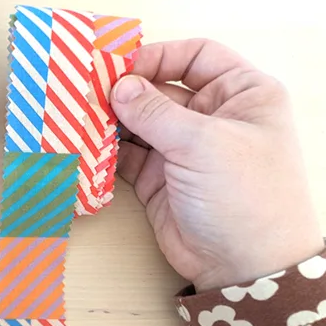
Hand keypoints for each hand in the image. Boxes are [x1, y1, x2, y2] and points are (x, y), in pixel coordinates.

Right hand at [110, 39, 323, 291]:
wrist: (245, 267)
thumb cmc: (243, 196)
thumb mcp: (202, 143)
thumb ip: (155, 112)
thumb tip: (119, 86)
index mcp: (242, 94)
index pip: (197, 57)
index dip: (159, 57)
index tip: (121, 66)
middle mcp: (213, 118)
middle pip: (161, 90)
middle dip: (126, 91)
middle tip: (87, 92)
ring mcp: (184, 151)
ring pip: (140, 123)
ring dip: (112, 121)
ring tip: (80, 116)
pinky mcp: (160, 180)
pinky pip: (128, 156)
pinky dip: (107, 151)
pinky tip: (86, 145)